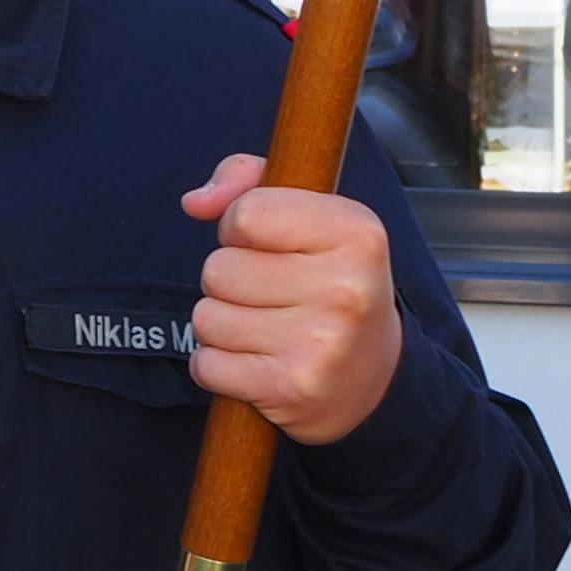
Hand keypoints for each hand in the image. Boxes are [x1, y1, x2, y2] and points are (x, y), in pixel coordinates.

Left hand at [179, 154, 401, 445]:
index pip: (246, 214)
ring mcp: (321, 343)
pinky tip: (256, 364)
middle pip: (218, 269)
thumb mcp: (312, 218)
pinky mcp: (291, 387)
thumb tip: (195, 202)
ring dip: (221, 325)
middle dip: (228, 282)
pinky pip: (206, 364)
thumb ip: (250, 183)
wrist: (375, 378)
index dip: (239, 228)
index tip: (266, 246)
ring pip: (206, 317)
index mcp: (357, 233)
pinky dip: (217, 366)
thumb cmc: (329, 284)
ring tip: (265, 330)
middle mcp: (346, 288)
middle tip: (271, 296)